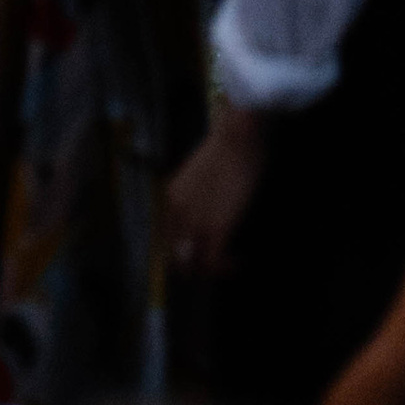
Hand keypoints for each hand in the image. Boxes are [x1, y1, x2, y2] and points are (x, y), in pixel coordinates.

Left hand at [168, 103, 270, 275]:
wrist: (239, 134)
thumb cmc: (227, 145)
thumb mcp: (199, 172)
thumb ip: (195, 194)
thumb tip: (206, 207)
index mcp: (170, 197)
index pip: (165, 238)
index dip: (182, 251)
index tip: (199, 252)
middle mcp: (176, 213)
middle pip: (175, 257)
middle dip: (194, 266)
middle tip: (213, 263)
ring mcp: (195, 222)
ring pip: (193, 265)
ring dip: (210, 269)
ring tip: (227, 264)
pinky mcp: (217, 228)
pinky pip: (214, 262)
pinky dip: (225, 267)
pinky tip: (237, 261)